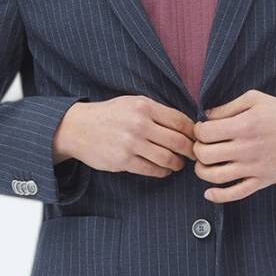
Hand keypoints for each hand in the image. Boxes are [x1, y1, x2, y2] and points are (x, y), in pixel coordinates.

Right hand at [54, 96, 194, 176]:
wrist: (78, 128)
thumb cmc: (110, 115)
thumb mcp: (132, 103)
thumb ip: (156, 112)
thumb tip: (186, 125)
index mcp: (144, 106)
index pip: (180, 121)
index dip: (193, 132)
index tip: (197, 138)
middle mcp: (139, 124)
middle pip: (178, 141)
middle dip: (190, 150)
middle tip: (193, 154)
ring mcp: (131, 144)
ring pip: (167, 158)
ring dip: (177, 163)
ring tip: (178, 163)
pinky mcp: (123, 161)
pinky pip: (152, 170)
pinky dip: (163, 172)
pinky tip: (164, 170)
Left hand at [191, 91, 275, 202]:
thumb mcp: (256, 99)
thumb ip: (228, 106)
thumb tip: (206, 117)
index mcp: (244, 125)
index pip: (205, 132)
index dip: (198, 131)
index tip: (203, 130)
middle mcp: (246, 148)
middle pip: (205, 155)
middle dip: (197, 150)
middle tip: (203, 146)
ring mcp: (253, 167)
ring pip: (215, 176)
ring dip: (202, 172)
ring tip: (205, 165)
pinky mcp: (261, 181)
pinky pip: (235, 194)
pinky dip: (218, 196)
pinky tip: (209, 193)